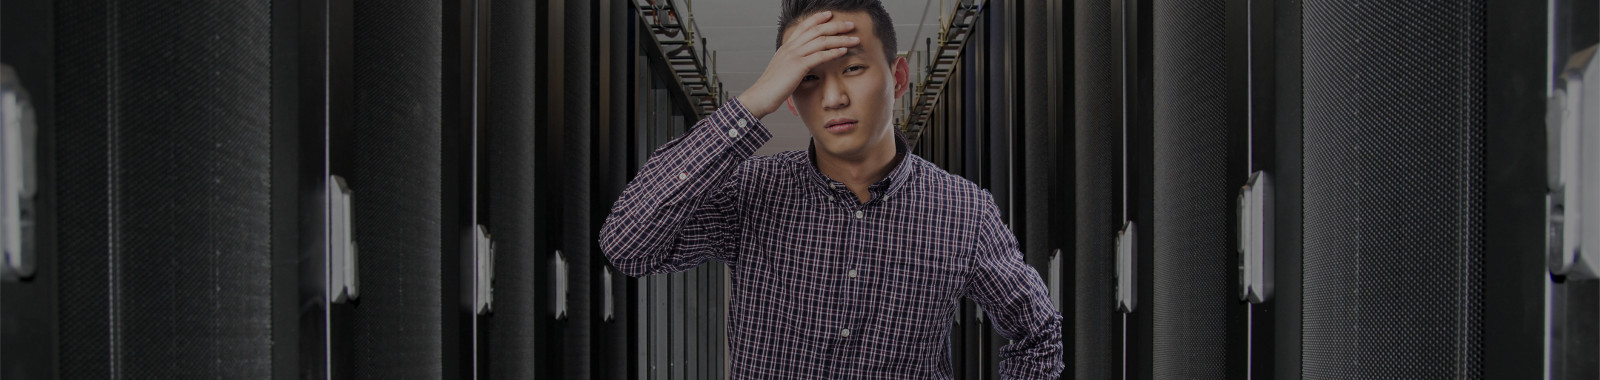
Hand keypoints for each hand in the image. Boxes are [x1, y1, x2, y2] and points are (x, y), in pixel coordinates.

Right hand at [736, 11, 860, 118]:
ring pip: (821, 41)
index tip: (830, 15)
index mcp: (786, 47)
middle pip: (816, 30)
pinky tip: (844, 51)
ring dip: (840, 39)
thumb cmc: (772, 88)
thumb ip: (792, 63)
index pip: (804, 26)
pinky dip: (834, 52)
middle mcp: (790, 48)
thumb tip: (802, 64)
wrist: (760, 96)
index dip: (817, 19)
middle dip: (835, 26)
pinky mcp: (798, 66)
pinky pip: (820, 56)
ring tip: (854, 39)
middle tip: (850, 24)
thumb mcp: (782, 70)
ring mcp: (793, 56)